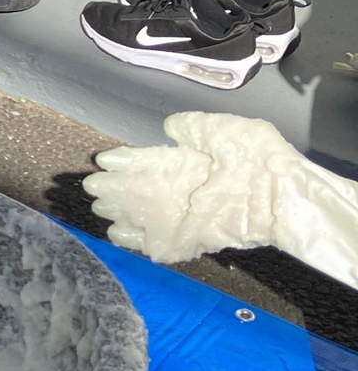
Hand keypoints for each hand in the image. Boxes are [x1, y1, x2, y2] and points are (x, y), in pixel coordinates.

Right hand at [84, 112, 298, 264]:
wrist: (278, 192)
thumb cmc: (255, 156)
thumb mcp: (222, 128)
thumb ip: (193, 127)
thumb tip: (170, 127)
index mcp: (189, 162)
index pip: (149, 162)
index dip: (126, 161)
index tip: (104, 160)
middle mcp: (181, 190)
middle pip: (140, 190)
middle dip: (115, 188)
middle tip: (92, 186)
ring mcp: (181, 217)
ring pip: (142, 216)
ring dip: (119, 212)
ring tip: (98, 206)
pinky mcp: (185, 240)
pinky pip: (154, 243)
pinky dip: (134, 240)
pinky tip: (114, 231)